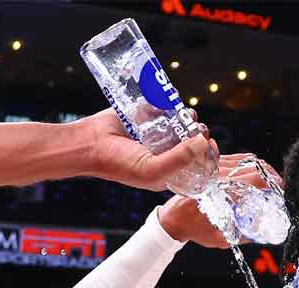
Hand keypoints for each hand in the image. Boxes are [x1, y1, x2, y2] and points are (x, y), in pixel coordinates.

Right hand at [75, 108, 218, 191]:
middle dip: (196, 132)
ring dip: (185, 117)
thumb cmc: (117, 163)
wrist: (89, 143)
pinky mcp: (144, 117)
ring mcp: (153, 134)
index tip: (210, 142)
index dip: (205, 155)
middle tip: (198, 126)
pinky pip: (162, 108)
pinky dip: (168, 104)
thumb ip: (180, 158)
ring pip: (178, 122)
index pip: (194, 165)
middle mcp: (161, 153)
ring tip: (186, 114)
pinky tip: (170, 103)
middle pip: (188, 141)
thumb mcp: (153, 169)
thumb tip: (203, 142)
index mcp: (165, 172)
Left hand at [157, 154, 285, 247]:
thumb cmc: (193, 229)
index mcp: (222, 193)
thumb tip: (261, 230)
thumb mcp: (220, 238)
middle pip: (254, 166)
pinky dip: (248, 163)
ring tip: (268, 178)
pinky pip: (234, 158)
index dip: (271, 183)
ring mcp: (214, 168)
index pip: (254, 179)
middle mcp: (218, 177)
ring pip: (246, 159)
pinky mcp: (210, 166)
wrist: (172, 219)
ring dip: (261, 168)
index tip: (280, 189)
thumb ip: (242, 235)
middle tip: (277, 184)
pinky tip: (253, 171)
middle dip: (270, 174)